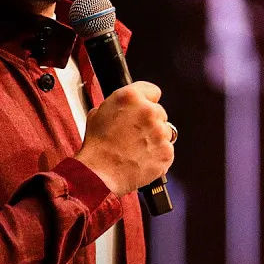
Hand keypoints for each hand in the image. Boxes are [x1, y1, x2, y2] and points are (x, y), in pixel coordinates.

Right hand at [73, 81, 173, 195]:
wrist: (99, 172)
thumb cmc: (96, 146)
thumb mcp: (98, 114)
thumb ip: (116, 106)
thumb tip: (124, 108)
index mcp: (130, 98)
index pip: (152, 91)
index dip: (146, 100)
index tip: (143, 107)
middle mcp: (148, 112)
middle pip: (159, 112)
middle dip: (149, 122)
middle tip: (134, 133)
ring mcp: (160, 132)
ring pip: (165, 132)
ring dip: (154, 138)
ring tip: (136, 148)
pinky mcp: (167, 152)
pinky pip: (166, 150)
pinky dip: (157, 155)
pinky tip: (141, 158)